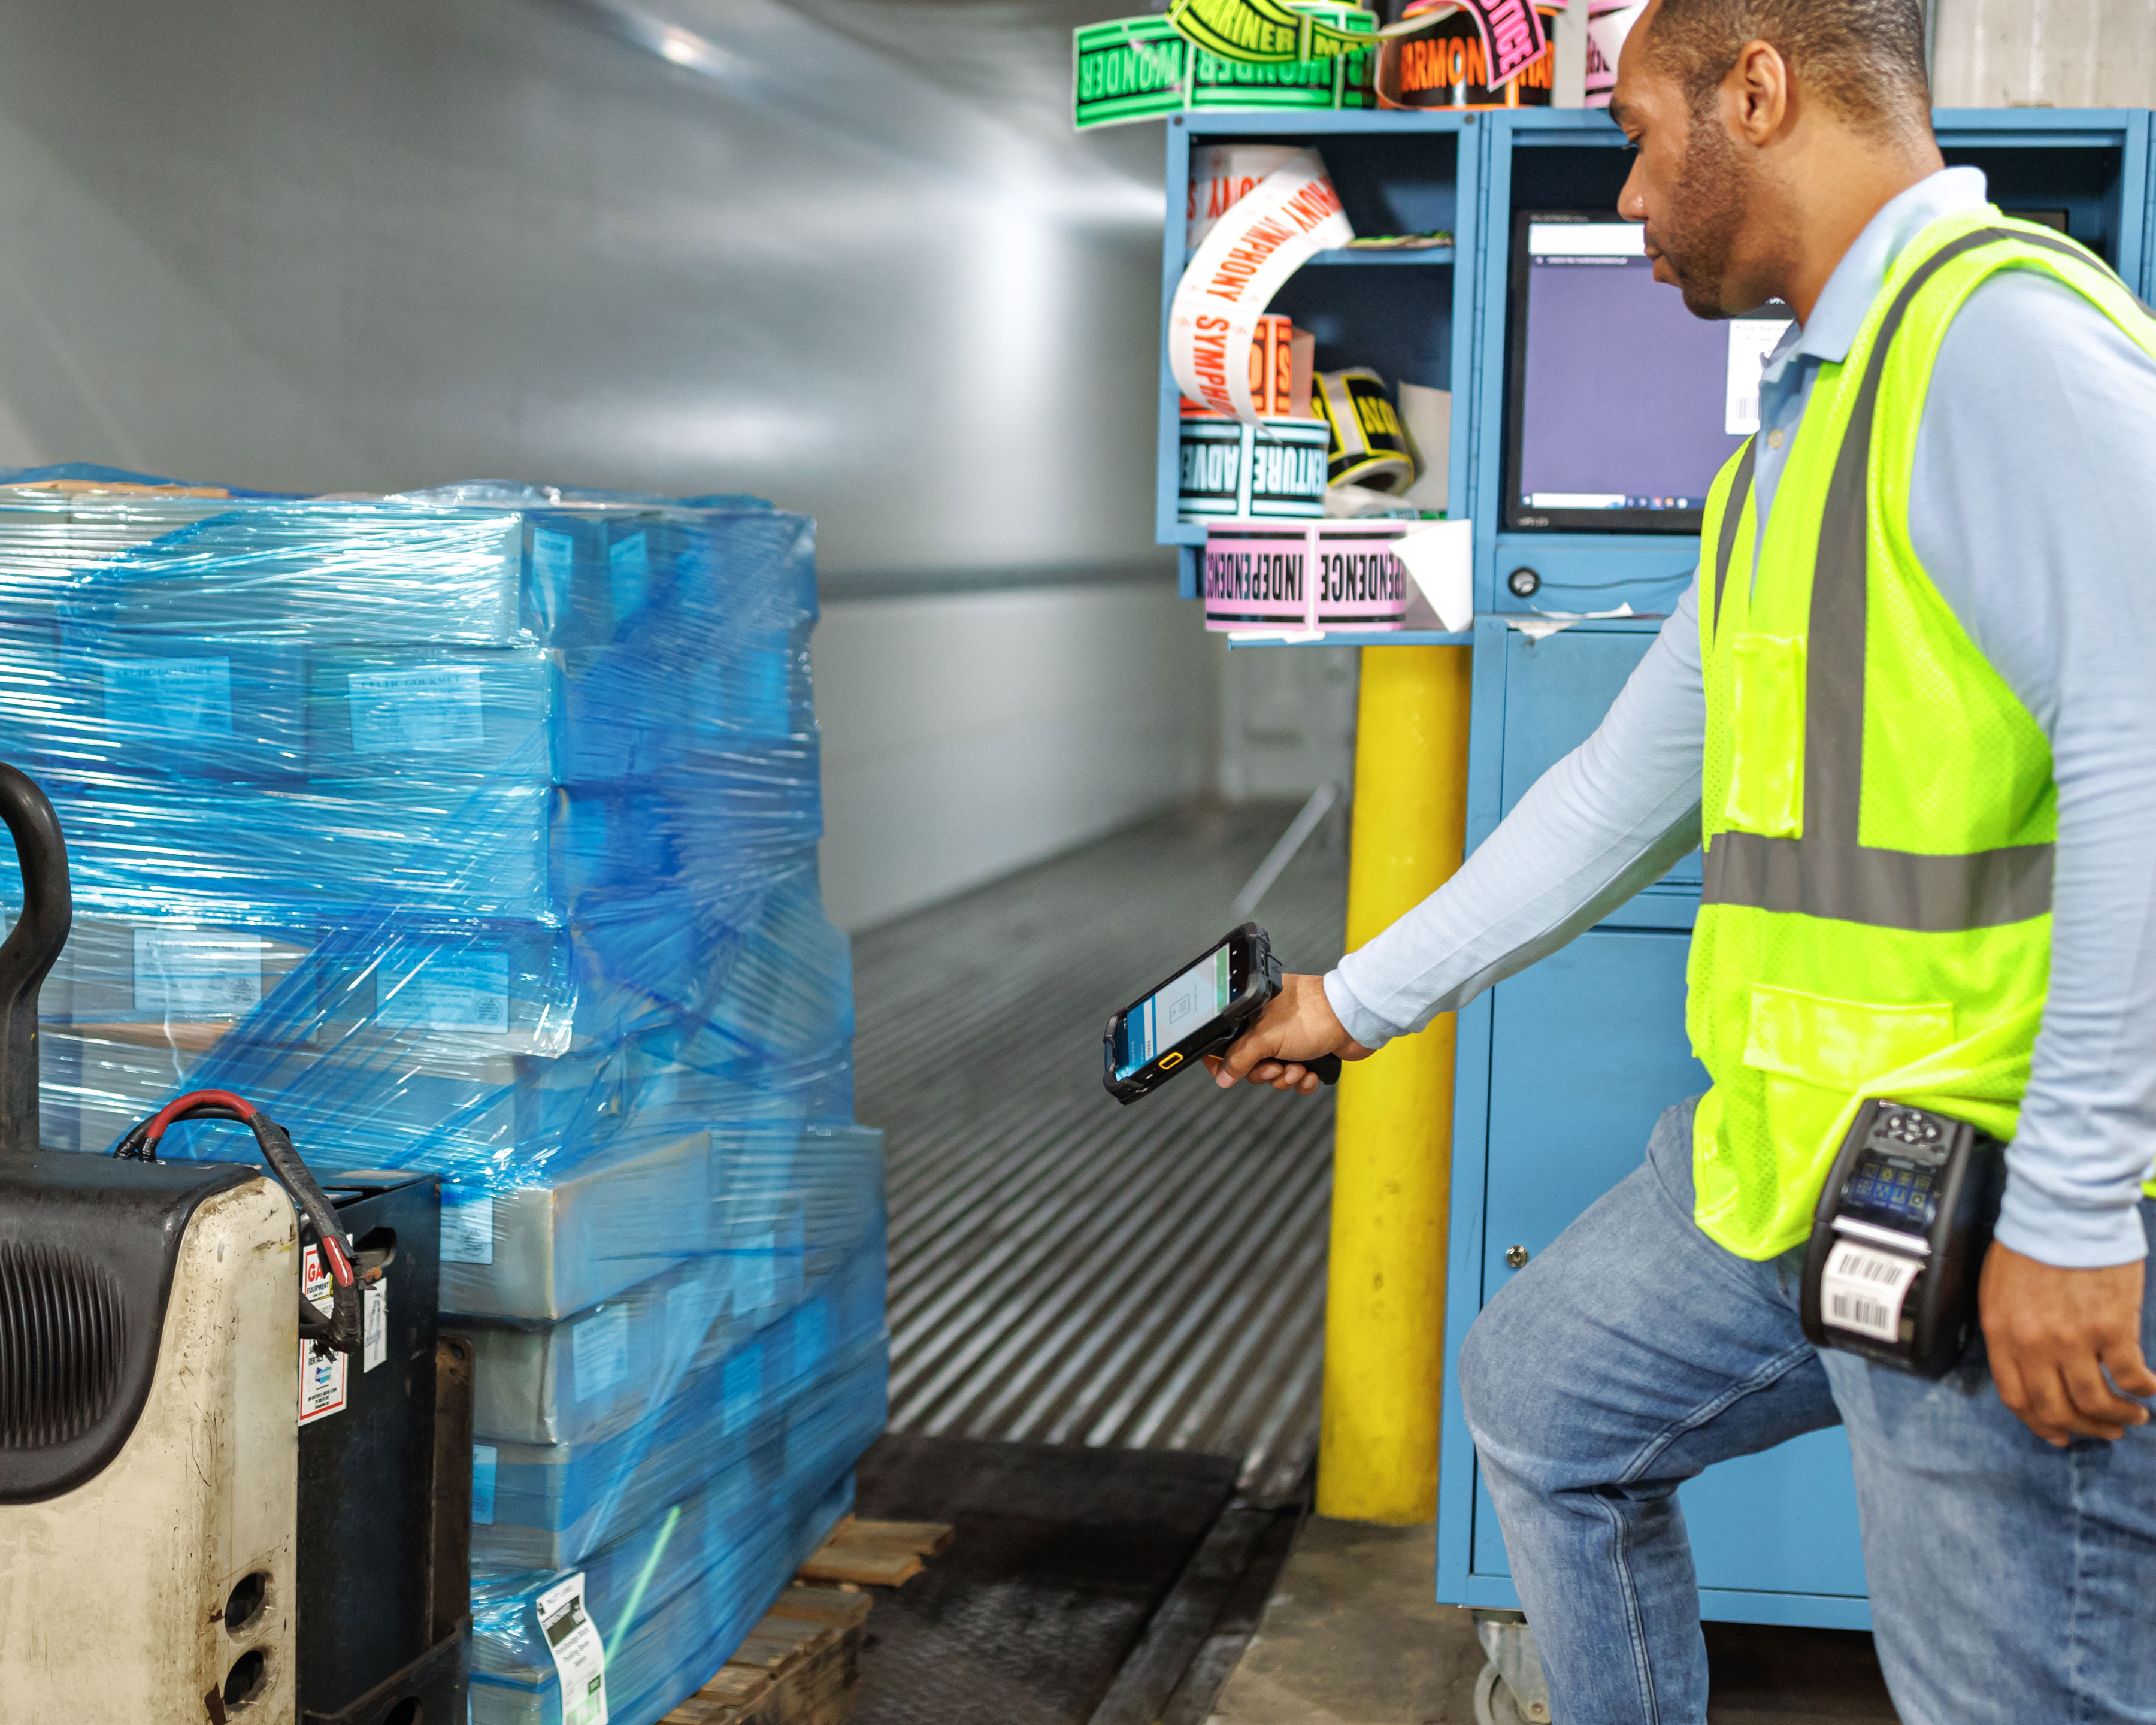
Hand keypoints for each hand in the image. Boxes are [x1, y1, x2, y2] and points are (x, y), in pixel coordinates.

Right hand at [1203, 972, 1370, 1095]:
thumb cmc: (1311, 1016)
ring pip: (1274, 1075)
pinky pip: (1296, 1078)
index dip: (1224, 1061)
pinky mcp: (1308, 1054)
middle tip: (1276, 1067)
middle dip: (1265, 1073)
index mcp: (1252, 1014)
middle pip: (1250, 1064)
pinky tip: (1311, 1072)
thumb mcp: (1265, 1038)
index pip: (1227, 1041)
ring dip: (1286, 1078)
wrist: (1353, 1020)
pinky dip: (1303, 1080)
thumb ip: (1240, 1058)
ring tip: (1299, 1068)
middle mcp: (1268, 1026)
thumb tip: (1222, 1077)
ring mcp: (1289, 1041)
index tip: (1226, 1075)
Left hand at [1980, 1241, 2155, 1444]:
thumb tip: (2029, 1368)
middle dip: (2083, 1429)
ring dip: (2117, 1417)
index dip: (2041, 1424)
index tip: (2060, 1435)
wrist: (2062, 1210)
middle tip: (2105, 1431)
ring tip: (2133, 1417)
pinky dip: (2143, 1389)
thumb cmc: (2031, 1244)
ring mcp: (2073, 1338)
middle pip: (2057, 1409)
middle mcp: (2033, 1343)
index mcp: (2001, 1333)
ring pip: (2095, 1402)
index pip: (2017, 1398)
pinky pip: (2130, 1376)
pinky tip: (2150, 1388)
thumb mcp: (1998, 1290)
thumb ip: (2010, 1331)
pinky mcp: (2111, 1328)